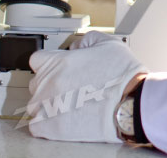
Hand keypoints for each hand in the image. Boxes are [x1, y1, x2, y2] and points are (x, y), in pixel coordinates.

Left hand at [27, 32, 146, 142]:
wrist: (130, 103)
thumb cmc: (121, 76)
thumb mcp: (108, 43)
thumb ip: (86, 39)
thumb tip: (76, 46)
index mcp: (57, 62)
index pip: (37, 59)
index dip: (50, 62)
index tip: (58, 68)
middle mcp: (48, 82)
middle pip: (37, 82)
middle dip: (50, 83)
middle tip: (69, 86)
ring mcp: (47, 106)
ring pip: (35, 104)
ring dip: (47, 103)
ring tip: (67, 104)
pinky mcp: (50, 127)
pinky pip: (36, 125)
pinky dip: (45, 123)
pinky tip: (60, 119)